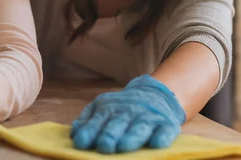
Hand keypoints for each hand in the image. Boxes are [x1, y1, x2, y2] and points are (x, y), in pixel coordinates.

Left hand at [71, 74, 185, 152]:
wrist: (154, 94)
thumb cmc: (122, 108)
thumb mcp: (102, 107)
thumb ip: (88, 120)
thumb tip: (75, 132)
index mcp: (109, 108)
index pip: (97, 120)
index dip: (89, 132)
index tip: (80, 142)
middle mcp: (127, 112)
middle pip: (117, 124)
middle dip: (109, 135)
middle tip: (103, 147)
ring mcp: (147, 118)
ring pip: (139, 128)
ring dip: (131, 137)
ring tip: (123, 147)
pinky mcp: (166, 124)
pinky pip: (165, 131)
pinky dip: (161, 137)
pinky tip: (156, 143)